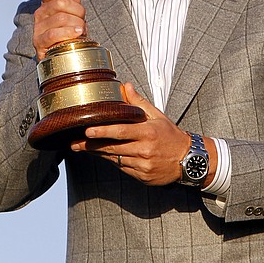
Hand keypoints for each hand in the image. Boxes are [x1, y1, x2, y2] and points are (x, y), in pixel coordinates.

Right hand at [32, 0, 85, 59]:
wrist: (64, 53)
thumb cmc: (69, 30)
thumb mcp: (73, 11)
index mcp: (47, 3)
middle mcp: (40, 14)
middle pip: (60, 2)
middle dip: (78, 10)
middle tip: (82, 18)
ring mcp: (38, 28)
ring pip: (61, 18)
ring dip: (77, 23)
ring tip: (81, 29)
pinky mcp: (39, 42)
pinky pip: (53, 34)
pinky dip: (68, 32)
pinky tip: (77, 33)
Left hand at [71, 84, 201, 186]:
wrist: (188, 160)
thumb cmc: (170, 135)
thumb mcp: (158, 116)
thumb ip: (139, 103)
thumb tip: (125, 86)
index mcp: (148, 133)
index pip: (121, 131)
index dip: (103, 131)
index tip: (87, 131)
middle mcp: (145, 150)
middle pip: (113, 147)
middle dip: (91, 145)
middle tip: (74, 143)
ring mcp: (143, 165)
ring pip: (115, 159)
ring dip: (97, 153)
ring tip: (81, 147)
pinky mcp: (142, 176)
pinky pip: (122, 168)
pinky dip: (111, 160)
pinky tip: (100, 155)